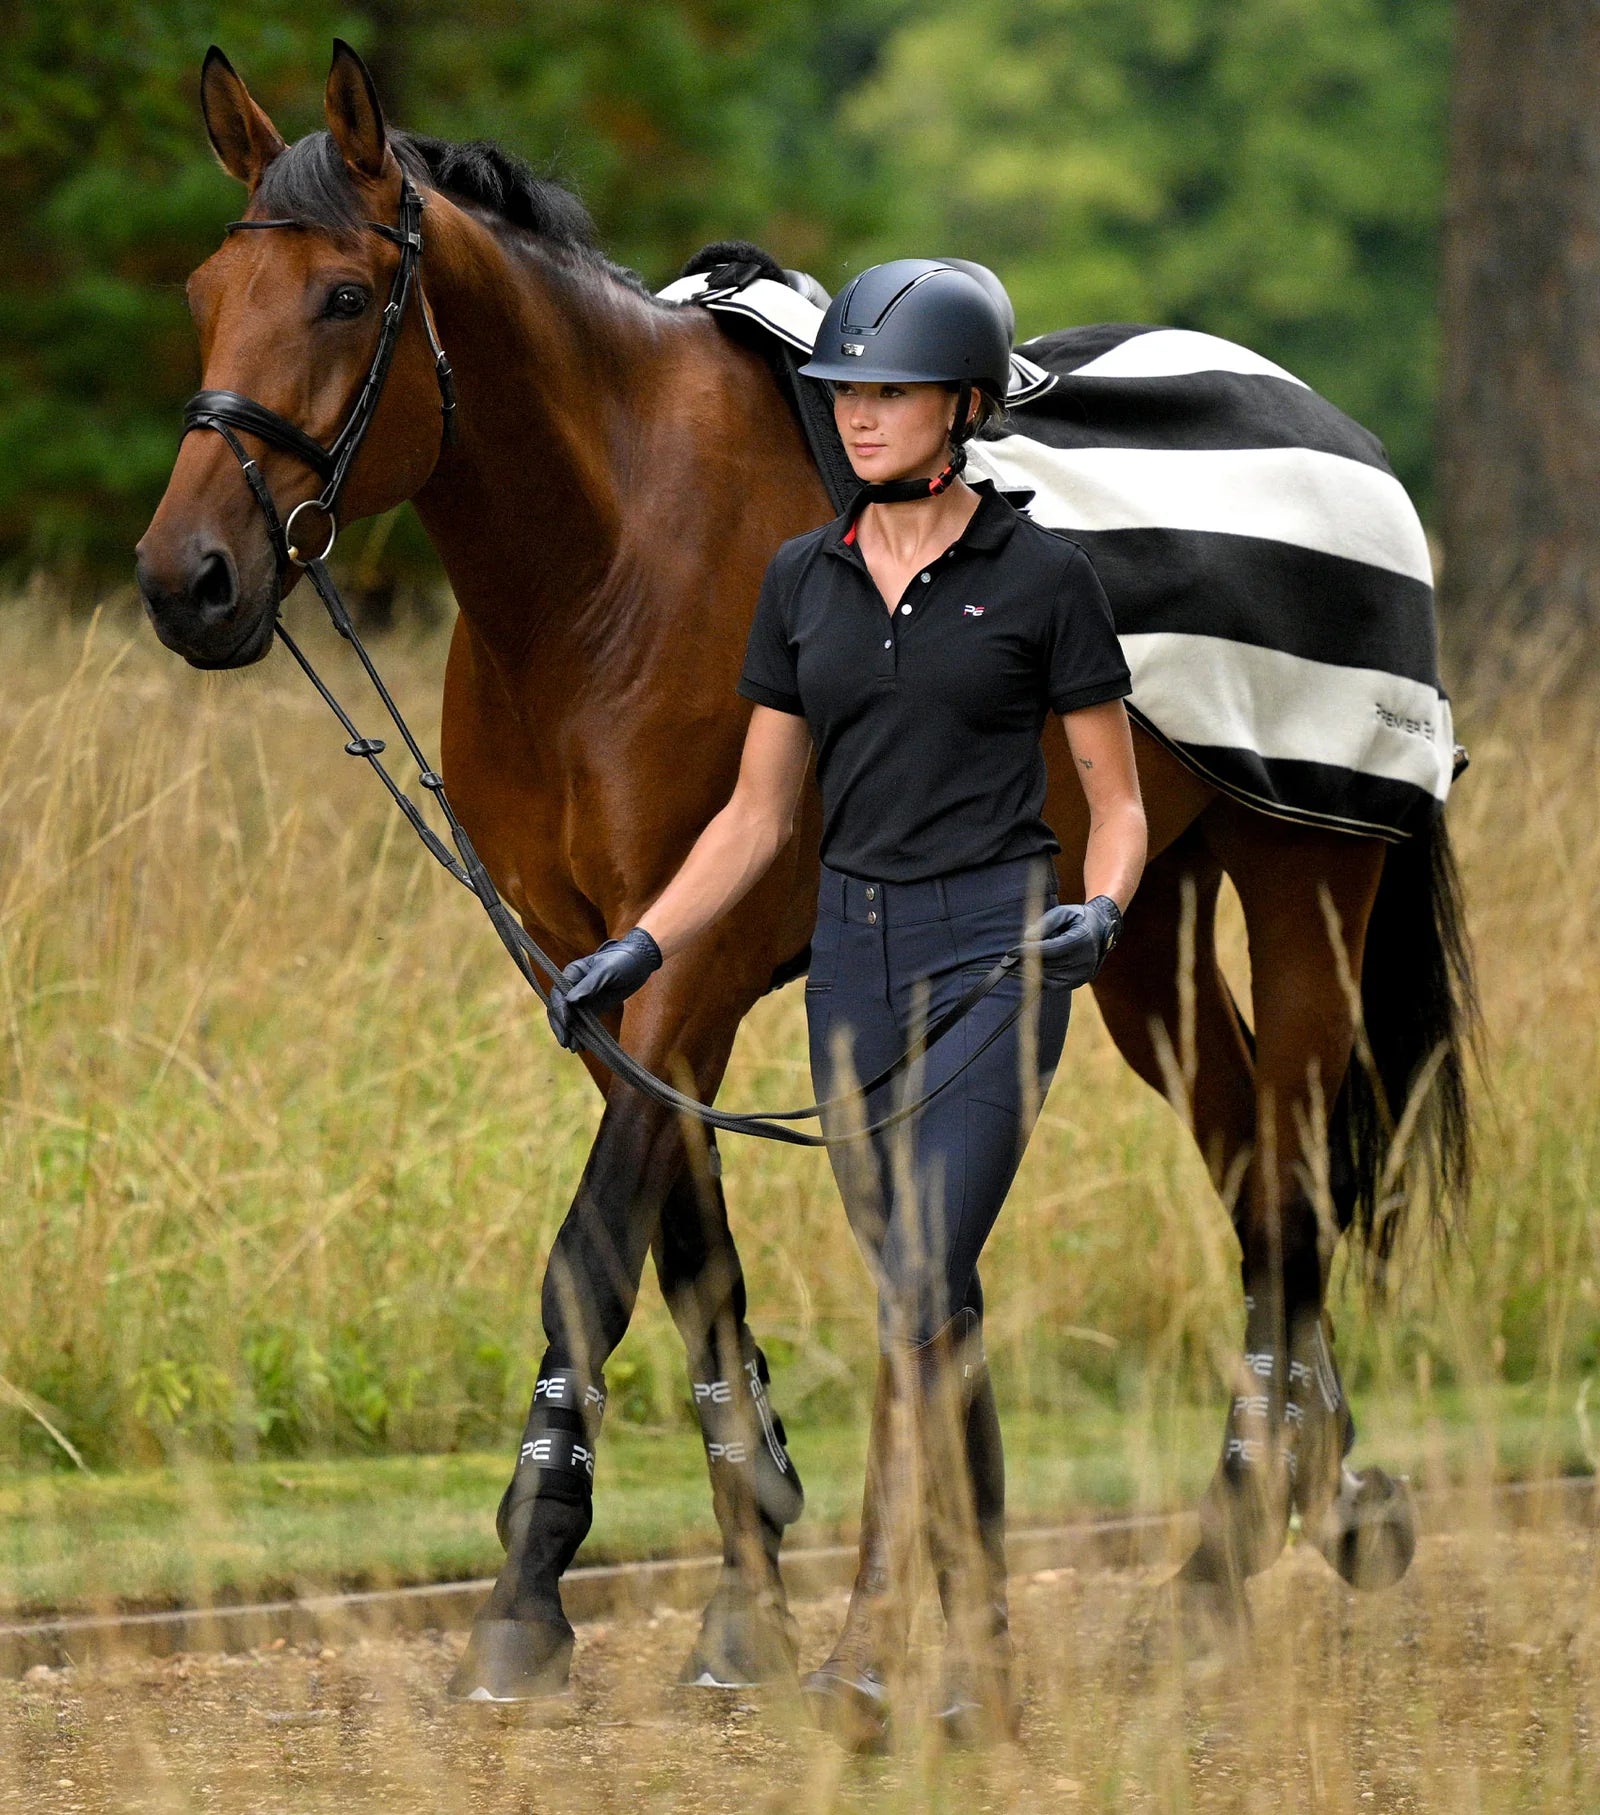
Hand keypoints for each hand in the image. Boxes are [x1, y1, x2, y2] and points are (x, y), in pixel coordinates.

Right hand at [547, 927, 662, 1050]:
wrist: (640, 962)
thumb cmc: (622, 961)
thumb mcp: (607, 970)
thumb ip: (589, 985)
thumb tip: (570, 1001)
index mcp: (571, 973)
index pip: (558, 993)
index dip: (559, 1009)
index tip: (567, 1022)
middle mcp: (572, 987)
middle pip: (559, 1009)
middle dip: (560, 1026)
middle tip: (565, 1042)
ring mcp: (581, 999)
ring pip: (569, 1019)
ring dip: (569, 1033)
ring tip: (574, 1048)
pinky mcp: (592, 1008)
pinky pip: (582, 1023)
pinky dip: (581, 1034)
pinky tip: (582, 1046)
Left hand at [1023, 895, 1121, 989]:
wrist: (1100, 929)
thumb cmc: (1077, 919)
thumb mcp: (1062, 912)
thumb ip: (1045, 923)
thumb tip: (1026, 937)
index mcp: (1082, 939)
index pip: (1051, 949)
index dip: (1029, 951)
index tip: (1012, 951)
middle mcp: (1085, 959)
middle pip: (1049, 965)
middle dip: (1029, 961)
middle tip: (1016, 956)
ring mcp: (1084, 973)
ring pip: (1051, 977)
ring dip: (1035, 970)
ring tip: (1028, 959)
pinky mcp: (1080, 982)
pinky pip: (1056, 985)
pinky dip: (1043, 978)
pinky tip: (1035, 969)